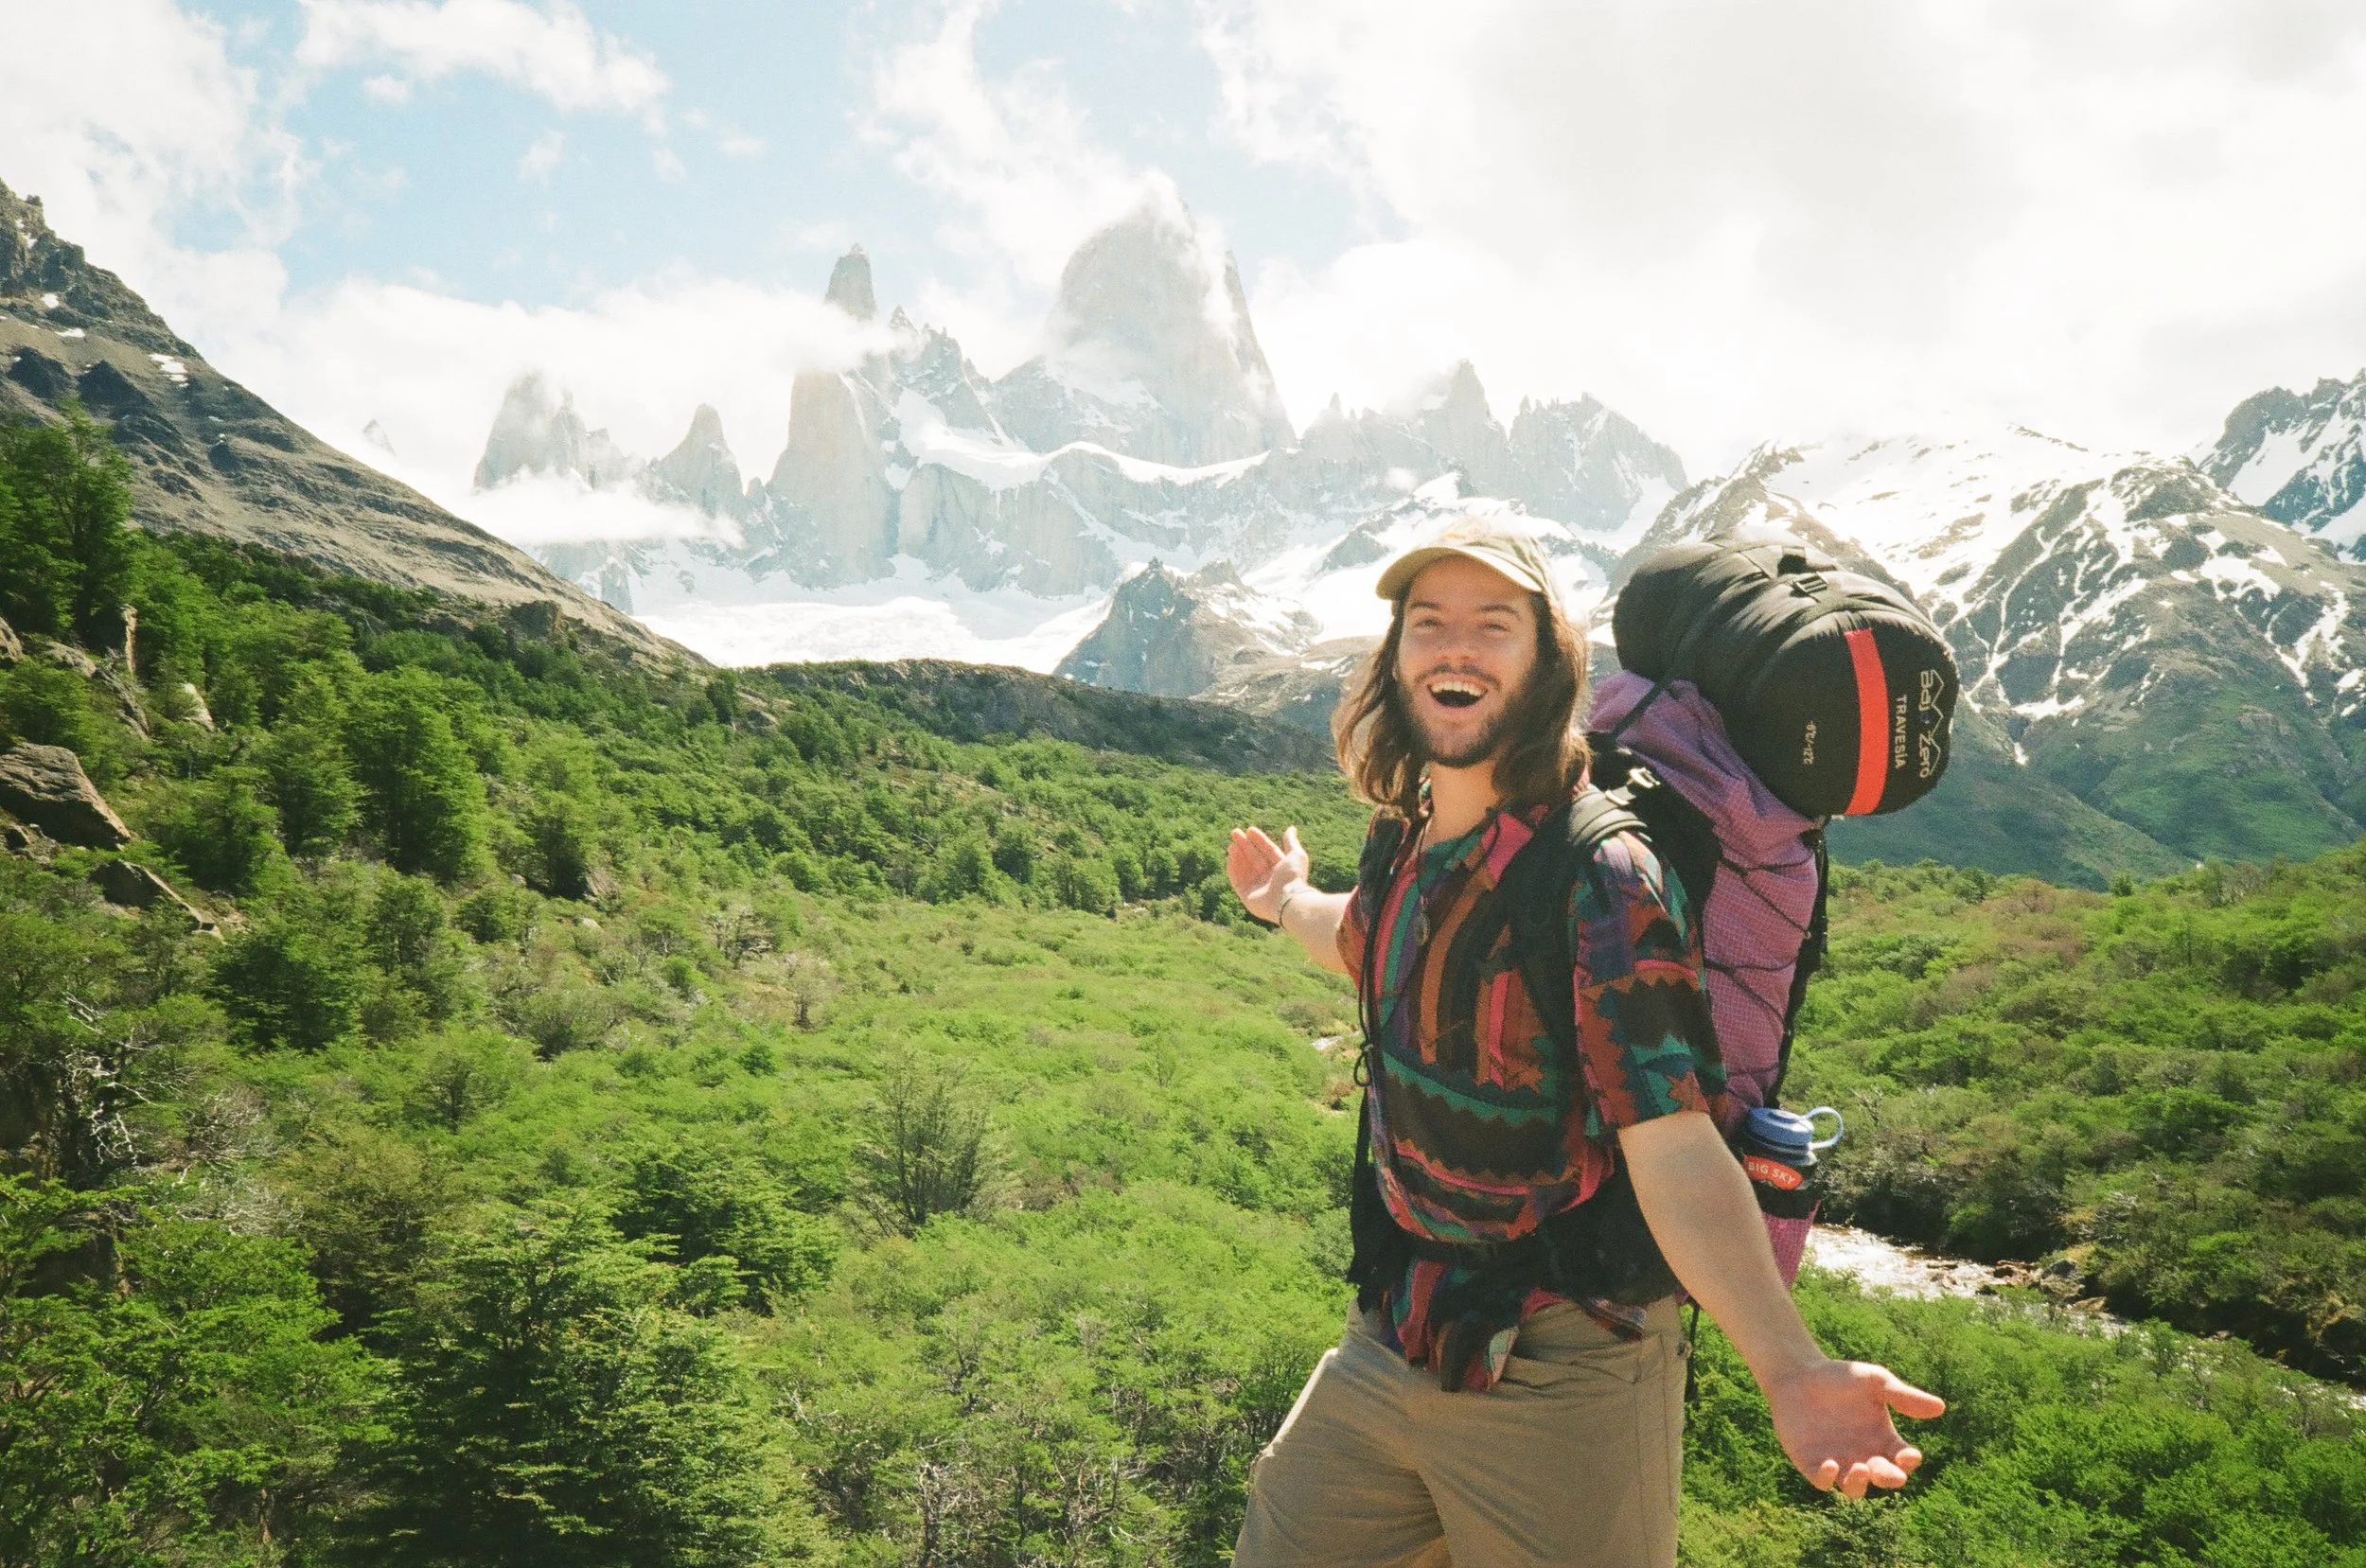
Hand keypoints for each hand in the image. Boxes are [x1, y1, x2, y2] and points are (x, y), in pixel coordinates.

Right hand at [1227, 825, 1309, 923]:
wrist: (1287, 901)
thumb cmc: (1293, 877)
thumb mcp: (1296, 855)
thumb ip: (1291, 842)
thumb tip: (1291, 828)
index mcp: (1281, 869)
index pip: (1268, 851)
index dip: (1259, 840)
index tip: (1250, 829)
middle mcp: (1269, 878)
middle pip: (1254, 858)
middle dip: (1245, 846)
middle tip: (1235, 832)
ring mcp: (1258, 888)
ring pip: (1245, 869)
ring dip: (1237, 856)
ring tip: (1231, 845)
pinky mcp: (1247, 897)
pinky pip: (1238, 881)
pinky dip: (1233, 870)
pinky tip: (1229, 858)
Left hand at [1761, 1357, 1944, 1498]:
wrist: (1799, 1374)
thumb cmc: (1841, 1377)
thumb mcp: (1875, 1382)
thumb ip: (1903, 1396)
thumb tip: (1941, 1407)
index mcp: (1884, 1440)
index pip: (1904, 1459)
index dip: (1909, 1461)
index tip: (1909, 1454)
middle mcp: (1865, 1457)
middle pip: (1883, 1478)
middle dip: (1889, 1478)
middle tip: (1889, 1473)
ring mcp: (1839, 1463)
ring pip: (1855, 1489)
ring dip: (1860, 1484)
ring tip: (1861, 1468)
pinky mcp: (1812, 1464)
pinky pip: (1822, 1482)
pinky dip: (1827, 1479)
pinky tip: (1831, 1464)